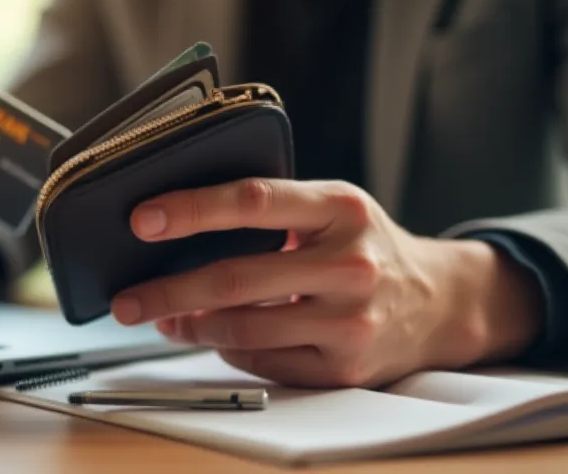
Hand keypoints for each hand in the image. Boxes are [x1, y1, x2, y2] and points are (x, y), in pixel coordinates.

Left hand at [110, 178, 542, 387]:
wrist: (440, 303)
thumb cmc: (369, 248)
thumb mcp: (334, 210)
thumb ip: (273, 213)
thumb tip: (180, 233)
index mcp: (341, 208)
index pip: (254, 201)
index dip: (192, 209)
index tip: (142, 219)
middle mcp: (350, 263)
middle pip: (236, 278)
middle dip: (167, 291)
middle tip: (128, 299)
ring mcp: (350, 320)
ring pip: (242, 328)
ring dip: (189, 325)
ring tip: (163, 316)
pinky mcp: (344, 365)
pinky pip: (262, 360)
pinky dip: (227, 348)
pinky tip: (213, 335)